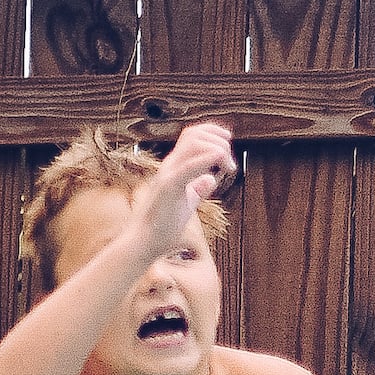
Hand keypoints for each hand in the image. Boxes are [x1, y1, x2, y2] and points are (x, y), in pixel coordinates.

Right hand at [146, 121, 234, 255]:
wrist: (144, 242)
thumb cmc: (162, 226)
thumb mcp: (186, 203)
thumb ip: (197, 189)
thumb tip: (211, 179)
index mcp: (173, 168)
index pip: (191, 136)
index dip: (211, 132)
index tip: (227, 142)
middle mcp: (169, 166)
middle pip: (194, 134)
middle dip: (218, 139)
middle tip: (230, 163)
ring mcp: (168, 174)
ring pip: (193, 143)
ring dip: (217, 148)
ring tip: (228, 167)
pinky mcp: (169, 187)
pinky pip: (188, 166)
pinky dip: (206, 158)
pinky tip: (219, 157)